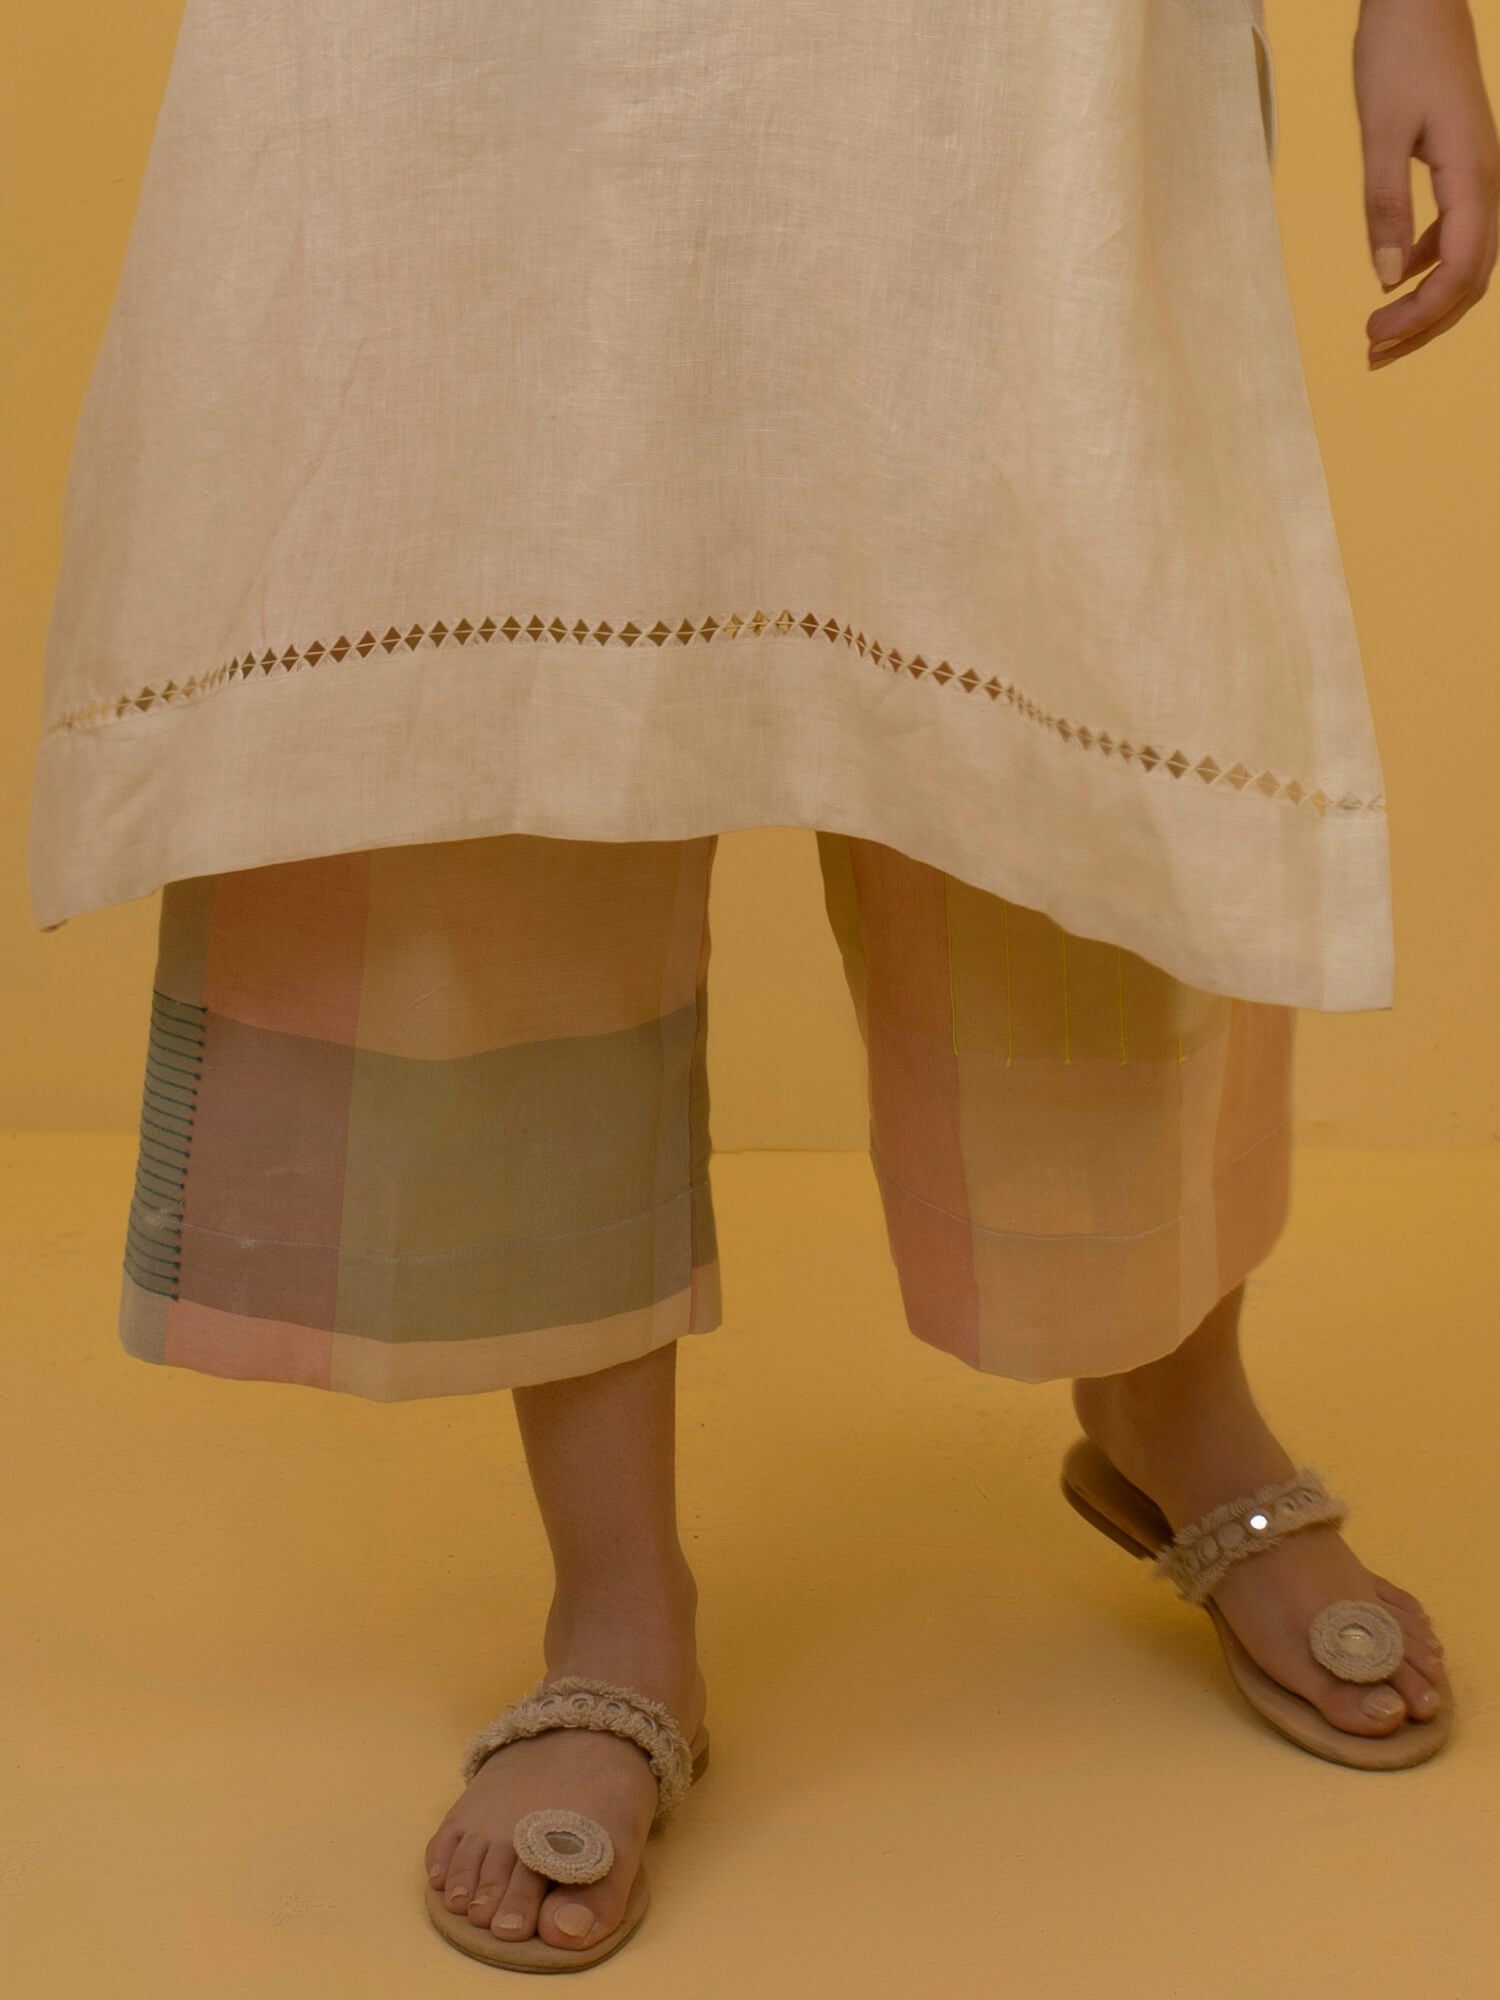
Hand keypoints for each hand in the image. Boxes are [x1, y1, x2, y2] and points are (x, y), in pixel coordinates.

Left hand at [1355, 0, 1499, 366]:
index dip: (1420, 315)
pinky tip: (1396, 273)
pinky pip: (1456, 230)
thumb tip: (1385, 279)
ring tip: (1382, 329)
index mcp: (1473, 177)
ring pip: (1466, 258)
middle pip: (1469, 277)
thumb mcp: (1380, 133)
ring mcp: (1480, 173)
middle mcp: (1487, 181)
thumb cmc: (1398, 54)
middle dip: (1425, 322)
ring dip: (1427, 299)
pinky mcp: (1464, 165)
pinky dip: (1428, 262)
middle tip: (1373, 351)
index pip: (1458, 271)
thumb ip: (1384, 206)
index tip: (1372, 336)